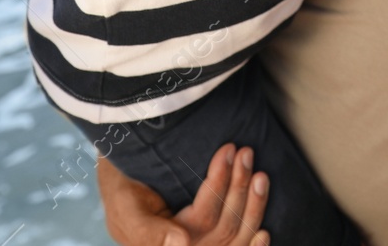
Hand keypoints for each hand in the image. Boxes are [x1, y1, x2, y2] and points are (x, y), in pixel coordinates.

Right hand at [98, 145, 269, 245]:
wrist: (123, 190)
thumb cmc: (123, 193)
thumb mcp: (124, 208)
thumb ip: (147, 231)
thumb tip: (182, 242)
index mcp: (162, 244)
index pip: (203, 217)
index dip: (219, 183)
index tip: (228, 150)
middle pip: (224, 227)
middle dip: (238, 188)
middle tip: (246, 153)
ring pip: (235, 238)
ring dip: (253, 206)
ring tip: (261, 175)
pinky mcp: (211, 245)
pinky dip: (253, 245)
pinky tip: (264, 233)